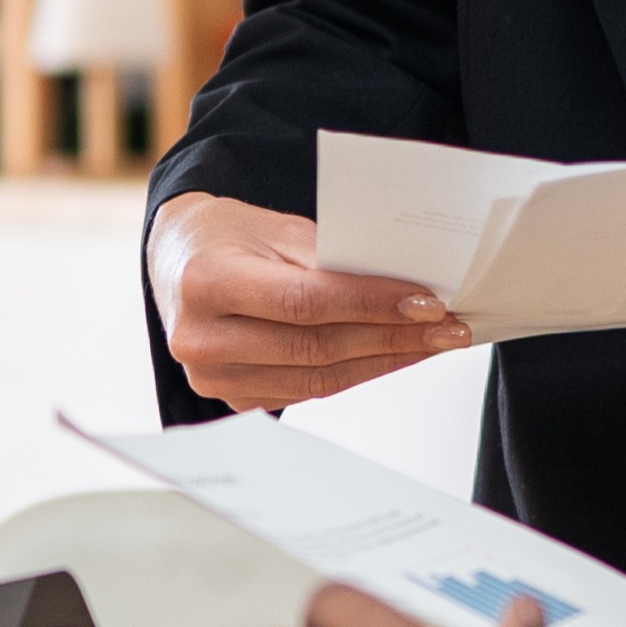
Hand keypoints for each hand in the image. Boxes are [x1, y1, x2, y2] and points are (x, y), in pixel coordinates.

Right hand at [149, 193, 475, 404]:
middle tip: (449, 327)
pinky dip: (358, 373)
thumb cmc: (228, 237)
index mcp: (205, 283)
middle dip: (393, 336)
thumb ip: (330, 260)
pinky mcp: (231, 399)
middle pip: (317, 347)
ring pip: (319, 379)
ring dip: (385, 361)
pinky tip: (392, 355)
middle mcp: (200, 339)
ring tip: (433, 343)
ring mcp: (213, 377)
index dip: (371, 305)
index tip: (428, 302)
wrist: (177, 262)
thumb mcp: (274, 228)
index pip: (305, 302)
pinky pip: (308, 392)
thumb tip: (407, 291)